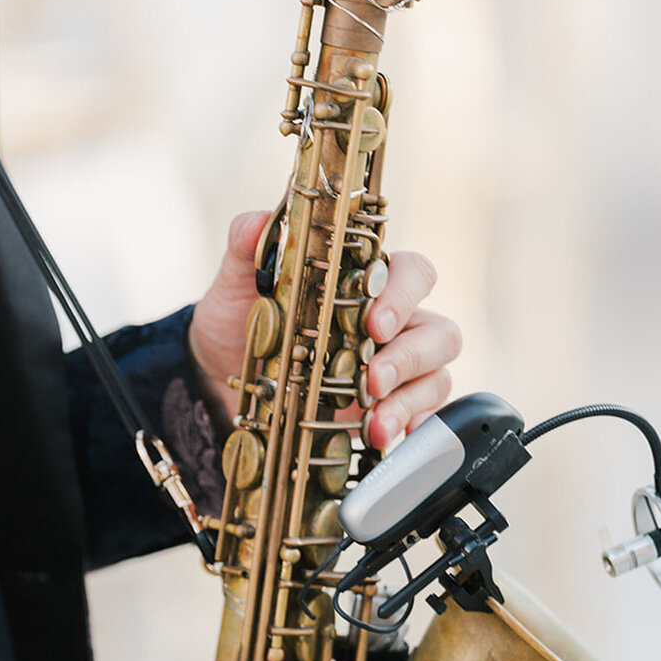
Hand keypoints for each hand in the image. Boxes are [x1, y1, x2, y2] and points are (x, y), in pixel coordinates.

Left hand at [188, 210, 461, 450]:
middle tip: (371, 380)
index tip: (375, 323)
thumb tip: (258, 223)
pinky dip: (409, 426)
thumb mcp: (236, 283)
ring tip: (373, 423)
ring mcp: (396, 370)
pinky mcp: (388, 409)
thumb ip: (247, 246)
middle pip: (438, 332)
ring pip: (437, 376)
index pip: (413, 274)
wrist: (222, 379)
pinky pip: (424, 416)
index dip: (404, 295)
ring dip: (410, 399)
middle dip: (409, 358)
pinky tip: (383, 437)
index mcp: (368, 284)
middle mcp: (393, 324)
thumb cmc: (239, 322)